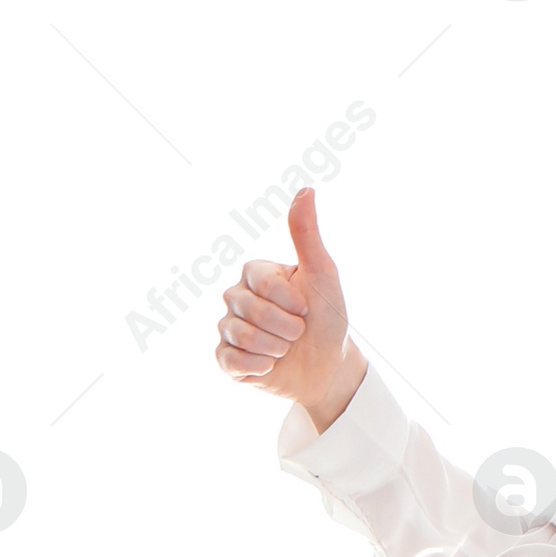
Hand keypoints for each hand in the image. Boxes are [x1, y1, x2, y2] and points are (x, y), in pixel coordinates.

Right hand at [214, 186, 364, 428]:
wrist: (328, 367)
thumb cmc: (327, 318)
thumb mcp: (323, 275)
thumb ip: (307, 234)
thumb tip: (306, 189)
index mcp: (255, 273)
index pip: (261, 281)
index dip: (289, 301)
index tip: (306, 308)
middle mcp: (236, 297)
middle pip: (250, 309)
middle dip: (286, 327)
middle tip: (299, 332)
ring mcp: (229, 327)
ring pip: (241, 335)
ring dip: (276, 348)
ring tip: (286, 349)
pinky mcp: (227, 359)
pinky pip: (230, 361)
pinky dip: (258, 367)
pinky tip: (270, 365)